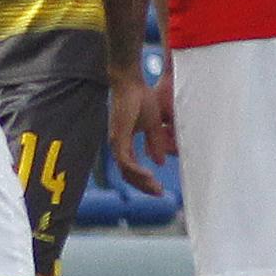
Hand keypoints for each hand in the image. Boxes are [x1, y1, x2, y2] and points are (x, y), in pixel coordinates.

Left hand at [105, 61, 171, 194]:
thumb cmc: (141, 98)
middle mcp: (117, 145)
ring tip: (157, 189)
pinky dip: (137, 171)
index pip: (131, 168)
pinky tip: (150, 176)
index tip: (159, 188)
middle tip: (159, 194)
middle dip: (144, 186)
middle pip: (127, 174)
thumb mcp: (154, 125)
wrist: (131, 82)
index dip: (144, 180)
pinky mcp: (118, 137)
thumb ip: (156, 143)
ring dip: (141, 182)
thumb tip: (159, 162)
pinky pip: (126, 161)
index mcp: (124, 143)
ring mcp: (116, 142)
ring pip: (126, 171)